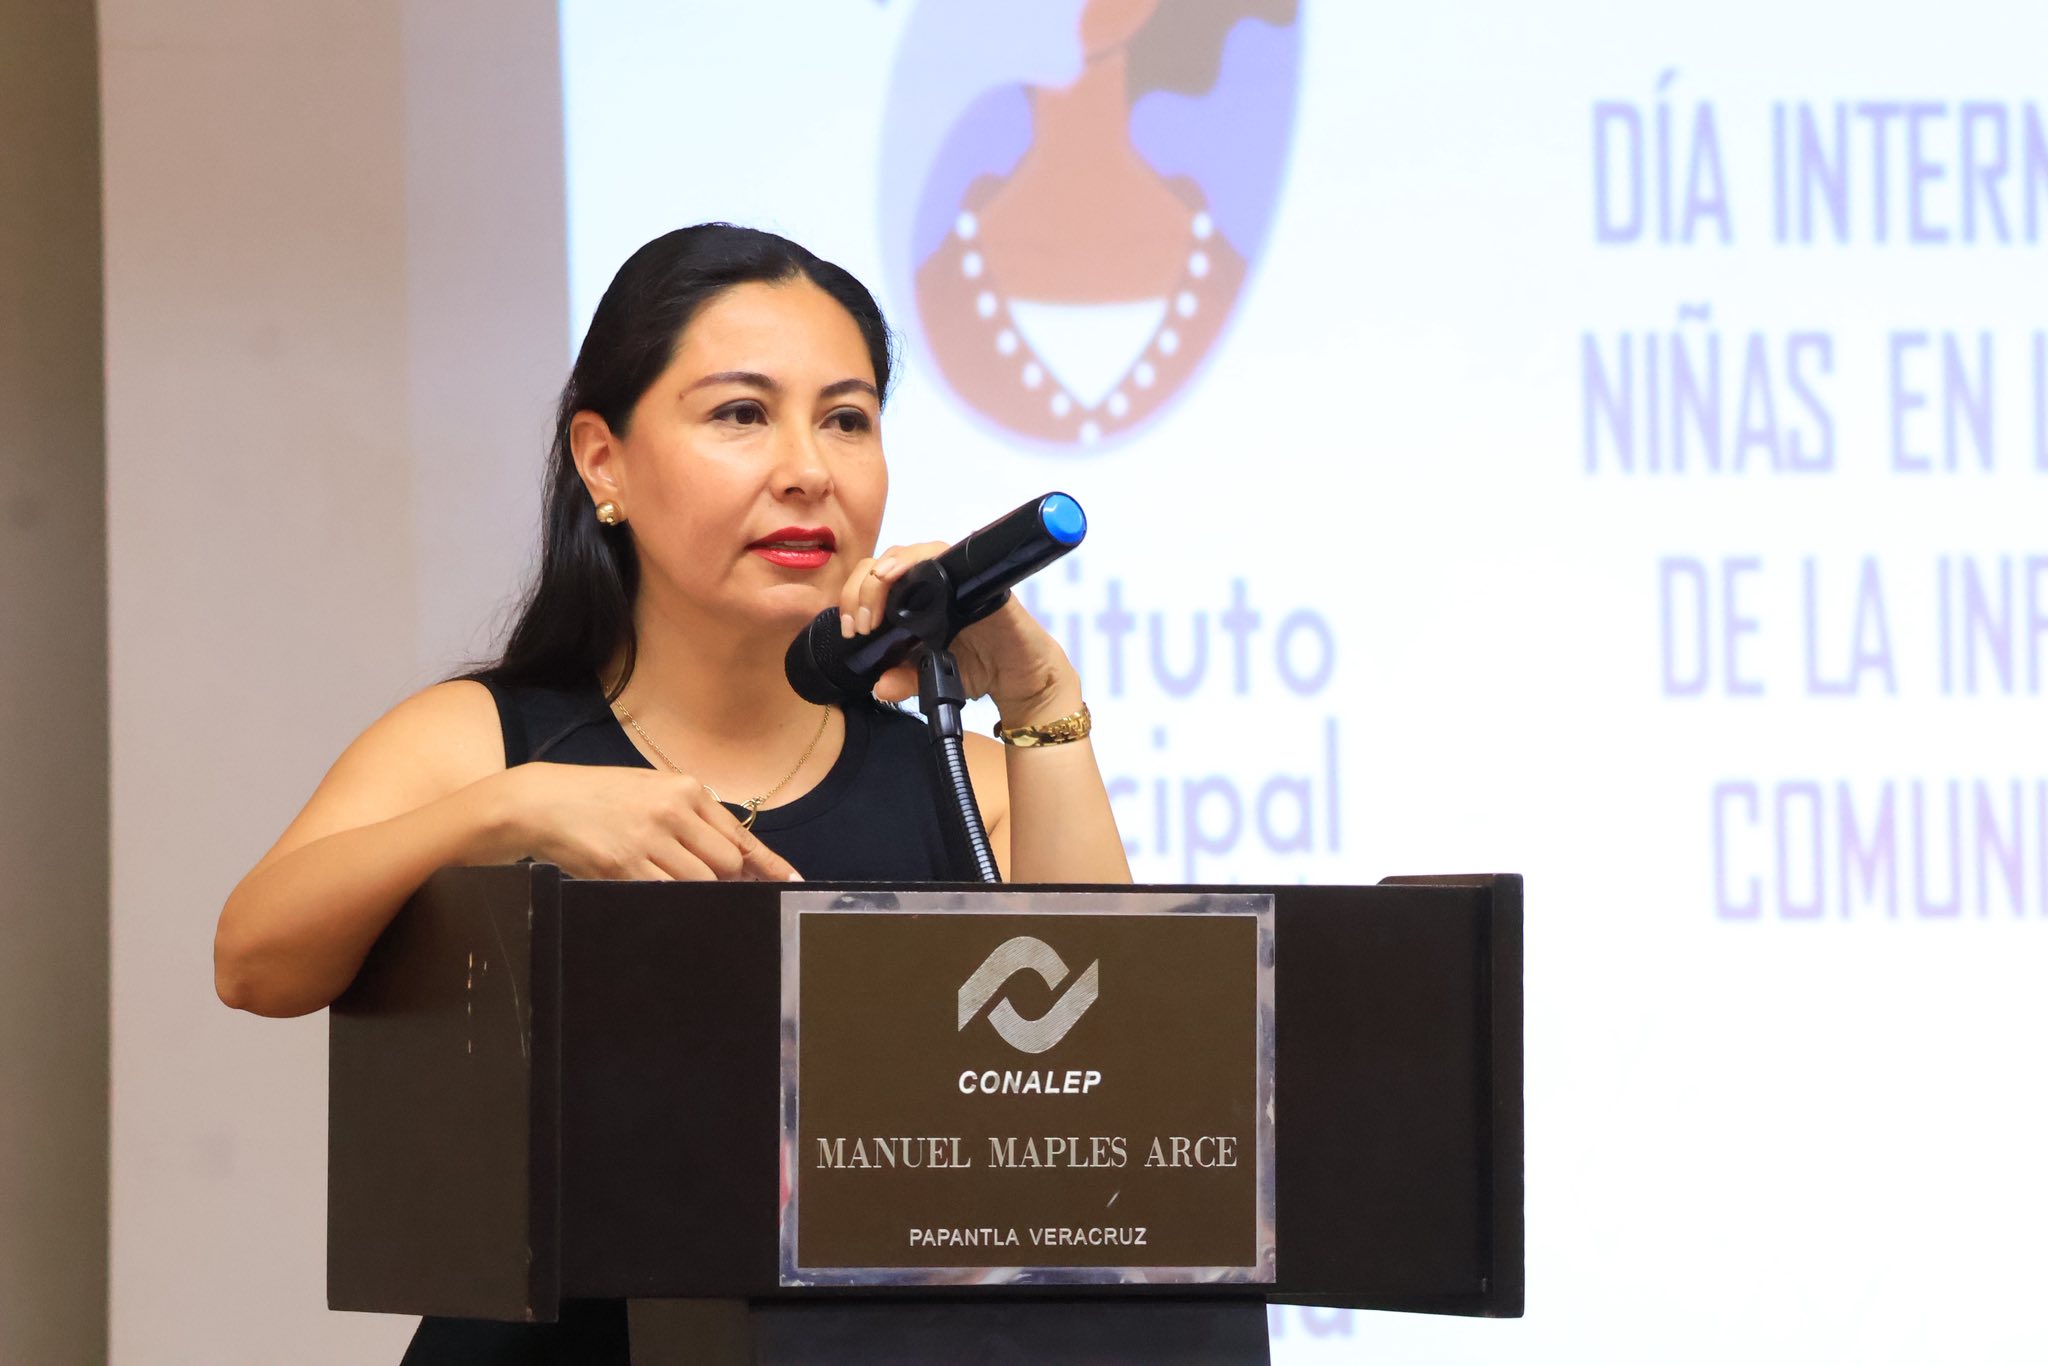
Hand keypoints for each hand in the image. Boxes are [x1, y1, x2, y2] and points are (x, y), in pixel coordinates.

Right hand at [503, 762, 800, 881]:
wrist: (545, 802)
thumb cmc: (603, 797)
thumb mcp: (654, 791)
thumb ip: (694, 818)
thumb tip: (735, 860)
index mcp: (685, 789)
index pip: (740, 835)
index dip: (769, 865)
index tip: (792, 884)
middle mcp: (672, 811)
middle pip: (726, 865)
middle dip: (726, 883)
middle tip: (714, 889)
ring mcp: (648, 839)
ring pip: (699, 884)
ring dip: (699, 893)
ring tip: (675, 884)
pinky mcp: (624, 866)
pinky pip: (664, 894)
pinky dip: (670, 900)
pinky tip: (658, 892)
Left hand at [837, 544, 1080, 724]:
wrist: (1018, 676)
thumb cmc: (975, 668)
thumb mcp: (930, 678)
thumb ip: (904, 680)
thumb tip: (879, 686)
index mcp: (911, 602)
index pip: (871, 583)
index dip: (853, 598)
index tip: (851, 630)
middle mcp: (929, 583)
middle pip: (882, 564)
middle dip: (861, 589)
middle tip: (860, 623)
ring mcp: (952, 575)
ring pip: (908, 553)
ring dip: (885, 571)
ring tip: (874, 599)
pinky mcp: (973, 576)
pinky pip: (942, 554)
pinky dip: (917, 559)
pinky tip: (900, 573)